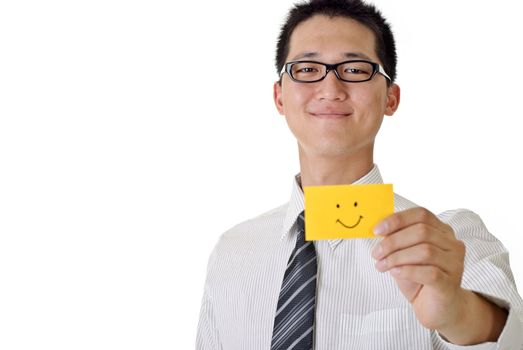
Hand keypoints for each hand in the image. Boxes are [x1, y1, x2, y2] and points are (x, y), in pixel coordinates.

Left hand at [371, 207, 465, 330]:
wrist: (438, 308)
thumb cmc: (419, 278)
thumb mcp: (405, 255)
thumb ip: (397, 240)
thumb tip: (378, 229)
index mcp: (442, 231)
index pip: (421, 215)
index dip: (397, 220)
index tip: (376, 230)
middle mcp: (452, 244)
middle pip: (422, 232)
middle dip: (393, 241)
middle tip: (376, 253)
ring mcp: (455, 264)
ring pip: (426, 251)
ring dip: (397, 257)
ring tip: (382, 265)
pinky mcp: (450, 284)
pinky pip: (430, 273)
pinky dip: (408, 271)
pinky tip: (395, 273)